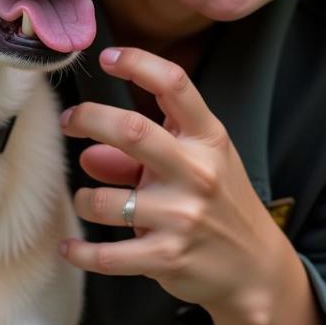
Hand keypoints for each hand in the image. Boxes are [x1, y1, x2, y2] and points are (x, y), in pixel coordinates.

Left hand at [58, 47, 285, 313]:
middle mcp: (197, 172)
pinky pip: (108, 255)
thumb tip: (87, 152)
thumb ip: (140, 153)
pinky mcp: (168, 258)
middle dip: (89, 118)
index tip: (108, 57)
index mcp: (208, 138)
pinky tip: (69, 247)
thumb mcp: (193, 164)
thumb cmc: (219, 202)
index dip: (138, 63)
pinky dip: (80, 252)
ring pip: (106, 200)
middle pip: (132, 131)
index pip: (175, 85)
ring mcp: (183, 216)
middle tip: (69, 120)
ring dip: (85, 198)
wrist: (256, 267)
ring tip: (87, 200)